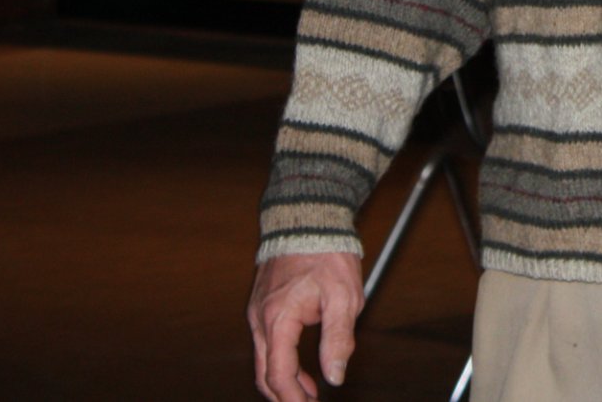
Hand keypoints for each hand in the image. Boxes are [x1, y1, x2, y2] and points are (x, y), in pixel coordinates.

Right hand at [247, 251, 363, 401]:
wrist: (308, 218)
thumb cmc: (327, 253)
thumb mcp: (344, 297)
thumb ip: (339, 339)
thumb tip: (335, 376)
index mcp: (277, 319)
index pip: (278, 373)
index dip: (292, 398)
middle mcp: (260, 318)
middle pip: (264, 373)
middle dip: (284, 395)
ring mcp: (258, 311)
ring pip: (264, 359)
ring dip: (283, 380)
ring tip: (309, 393)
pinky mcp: (262, 305)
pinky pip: (267, 343)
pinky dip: (280, 361)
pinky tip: (300, 367)